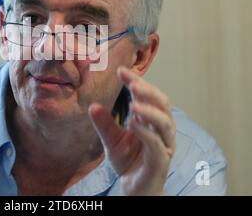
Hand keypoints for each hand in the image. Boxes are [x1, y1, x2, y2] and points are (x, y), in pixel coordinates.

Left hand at [89, 67, 175, 195]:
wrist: (134, 188)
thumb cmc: (128, 161)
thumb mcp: (111, 139)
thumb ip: (104, 123)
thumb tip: (92, 105)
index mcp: (150, 120)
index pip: (147, 96)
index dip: (136, 82)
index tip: (121, 70)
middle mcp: (160, 129)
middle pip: (162, 104)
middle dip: (148, 91)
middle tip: (132, 83)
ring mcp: (163, 145)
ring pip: (165, 123)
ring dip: (150, 111)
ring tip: (134, 102)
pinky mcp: (160, 161)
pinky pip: (156, 144)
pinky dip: (146, 132)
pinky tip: (133, 124)